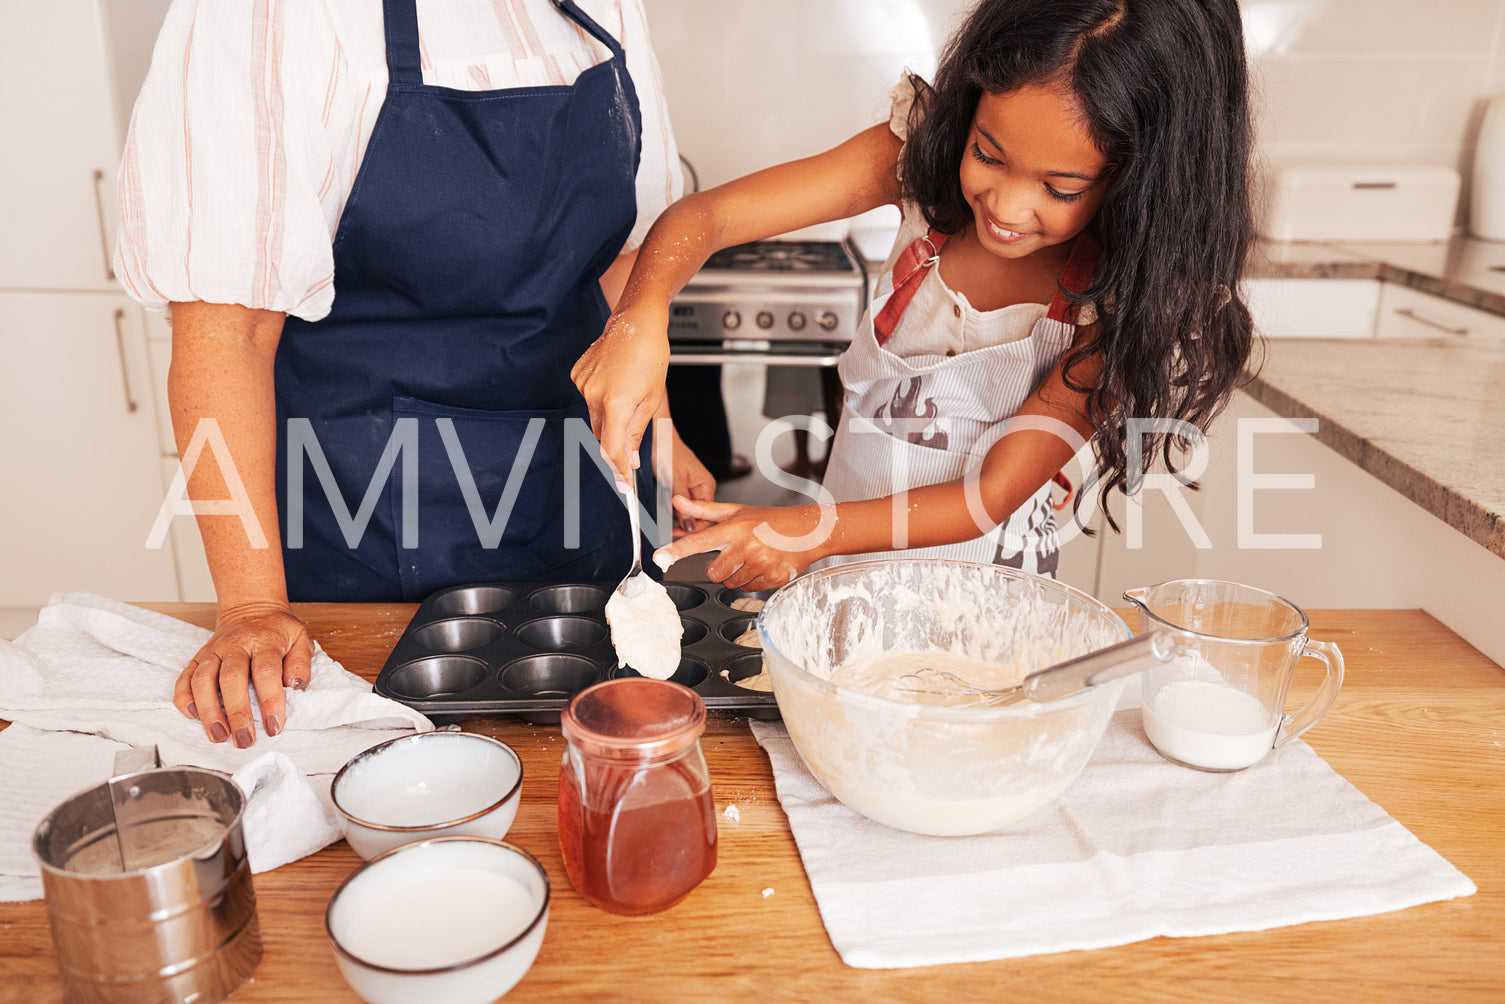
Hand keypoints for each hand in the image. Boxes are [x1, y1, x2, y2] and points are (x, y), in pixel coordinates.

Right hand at [173, 601, 312, 746]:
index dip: (270, 701)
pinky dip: (184, 697)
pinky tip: (192, 716)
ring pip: (203, 679)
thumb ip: (301, 662)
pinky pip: (185, 677)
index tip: (274, 726)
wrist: (252, 607)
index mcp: (265, 641)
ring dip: (208, 710)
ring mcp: (214, 651)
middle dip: (237, 713)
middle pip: (231, 679)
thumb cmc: (278, 629)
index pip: (266, 672)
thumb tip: (296, 685)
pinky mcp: (198, 657)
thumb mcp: (300, 638)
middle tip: (244, 740)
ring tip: (218, 735)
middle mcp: (236, 646)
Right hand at [571, 305, 669, 483]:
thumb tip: (631, 459)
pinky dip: (600, 399)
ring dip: (609, 418)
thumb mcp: (652, 400)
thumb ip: (636, 432)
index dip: (619, 469)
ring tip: (627, 395)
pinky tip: (614, 382)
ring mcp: (583, 384)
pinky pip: (588, 398)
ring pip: (594, 417)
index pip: (612, 449)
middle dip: (616, 442)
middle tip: (631, 441)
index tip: (624, 483)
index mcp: (617, 403)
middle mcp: (595, 395)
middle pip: (601, 435)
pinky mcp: (578, 374)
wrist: (637, 324)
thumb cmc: (651, 357)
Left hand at [653, 496, 832, 589]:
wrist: (807, 530)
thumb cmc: (769, 520)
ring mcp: (761, 563)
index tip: (660, 558)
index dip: (677, 551)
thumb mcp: (736, 511)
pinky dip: (753, 581)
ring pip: (731, 584)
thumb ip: (704, 510)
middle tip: (735, 554)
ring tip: (752, 559)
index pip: (699, 541)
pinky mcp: (773, 578)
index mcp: (735, 528)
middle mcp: (747, 545)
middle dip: (720, 568)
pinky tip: (764, 566)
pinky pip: (750, 590)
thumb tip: (678, 502)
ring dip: (737, 575)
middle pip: (714, 572)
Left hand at [662, 427, 716, 537]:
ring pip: (685, 510)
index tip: (677, 534)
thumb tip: (689, 527)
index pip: (706, 516)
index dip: (692, 527)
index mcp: (706, 485)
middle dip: (682, 521)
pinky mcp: (680, 486)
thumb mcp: (673, 480)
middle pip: (696, 515)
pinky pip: (678, 503)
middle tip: (668, 529)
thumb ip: (682, 506)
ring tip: (664, 513)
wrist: (654, 434)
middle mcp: (701, 487)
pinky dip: (669, 506)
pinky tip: (663, 504)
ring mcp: (690, 487)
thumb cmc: (666, 449)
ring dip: (674, 514)